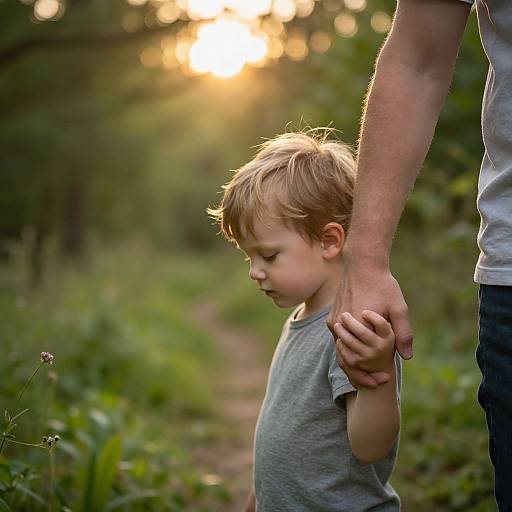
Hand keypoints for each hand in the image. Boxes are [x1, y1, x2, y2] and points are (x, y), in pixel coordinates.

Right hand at [327, 252, 412, 387]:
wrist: (362, 265)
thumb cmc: (383, 285)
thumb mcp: (398, 308)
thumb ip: (403, 333)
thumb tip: (407, 356)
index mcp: (357, 327)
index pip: (358, 361)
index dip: (368, 375)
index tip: (380, 381)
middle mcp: (340, 326)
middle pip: (346, 358)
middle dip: (359, 372)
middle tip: (373, 381)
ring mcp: (333, 322)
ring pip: (340, 348)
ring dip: (352, 359)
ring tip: (366, 370)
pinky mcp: (331, 317)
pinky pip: (338, 338)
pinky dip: (347, 346)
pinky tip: (359, 350)